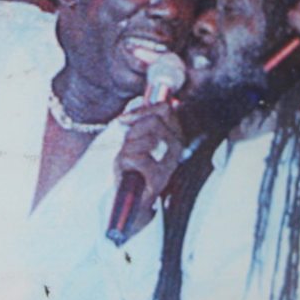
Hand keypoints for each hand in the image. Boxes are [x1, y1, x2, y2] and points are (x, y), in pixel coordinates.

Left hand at [114, 101, 183, 234]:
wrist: (131, 198)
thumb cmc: (133, 165)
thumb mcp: (136, 136)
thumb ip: (143, 116)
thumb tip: (145, 100)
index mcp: (174, 133)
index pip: (164, 108)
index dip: (142, 110)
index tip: (127, 120)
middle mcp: (176, 146)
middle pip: (153, 120)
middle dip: (133, 130)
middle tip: (127, 144)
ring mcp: (168, 162)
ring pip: (140, 138)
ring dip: (127, 147)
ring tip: (128, 159)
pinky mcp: (159, 177)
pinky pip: (134, 157)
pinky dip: (123, 161)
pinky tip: (127, 170)